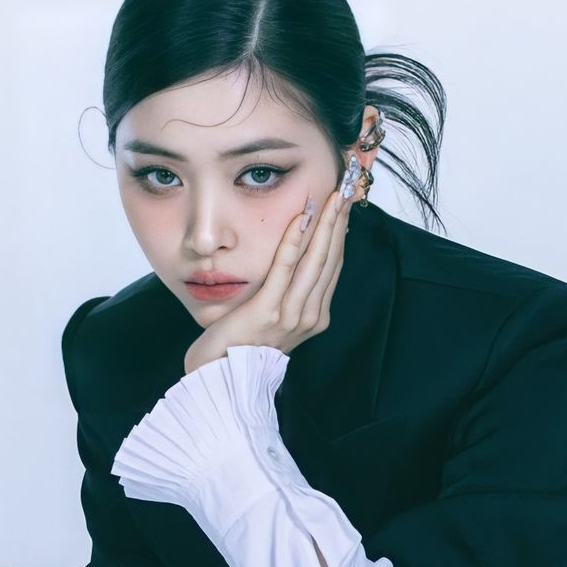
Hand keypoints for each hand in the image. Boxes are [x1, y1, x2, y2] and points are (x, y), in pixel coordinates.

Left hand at [183, 182, 353, 374]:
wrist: (219, 377)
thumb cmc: (240, 346)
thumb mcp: (273, 317)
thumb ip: (288, 292)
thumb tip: (293, 259)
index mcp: (314, 316)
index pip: (333, 265)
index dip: (341, 232)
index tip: (345, 203)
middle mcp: (309, 316)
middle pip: (330, 259)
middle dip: (339, 221)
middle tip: (347, 188)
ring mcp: (291, 316)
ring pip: (315, 261)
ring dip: (325, 224)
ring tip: (333, 195)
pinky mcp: (268, 312)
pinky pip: (284, 269)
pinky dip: (294, 242)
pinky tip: (300, 218)